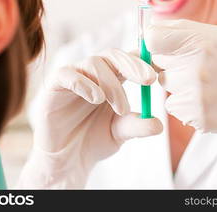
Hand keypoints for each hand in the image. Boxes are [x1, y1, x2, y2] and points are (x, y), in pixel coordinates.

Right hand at [18, 49, 162, 188]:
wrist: (66, 161)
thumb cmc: (92, 140)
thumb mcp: (120, 133)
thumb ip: (136, 126)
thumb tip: (158, 124)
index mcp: (113, 79)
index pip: (129, 59)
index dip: (145, 60)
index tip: (161, 71)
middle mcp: (94, 74)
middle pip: (113, 55)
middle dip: (133, 65)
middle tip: (149, 80)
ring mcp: (74, 76)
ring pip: (94, 63)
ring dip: (111, 84)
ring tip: (121, 109)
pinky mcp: (54, 86)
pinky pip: (67, 74)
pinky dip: (84, 83)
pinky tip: (97, 99)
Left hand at [145, 19, 216, 181]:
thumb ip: (181, 29)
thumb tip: (150, 28)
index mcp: (202, 42)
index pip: (153, 40)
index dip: (154, 43)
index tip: (161, 46)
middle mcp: (196, 68)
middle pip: (156, 62)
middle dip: (170, 63)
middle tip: (195, 66)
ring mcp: (196, 94)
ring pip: (164, 84)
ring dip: (177, 84)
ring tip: (204, 83)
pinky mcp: (196, 115)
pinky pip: (172, 105)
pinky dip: (183, 103)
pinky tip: (205, 100)